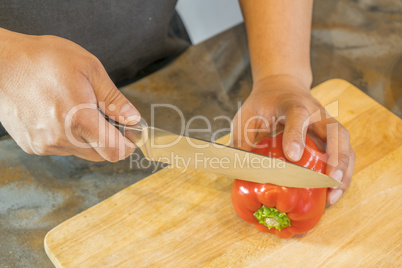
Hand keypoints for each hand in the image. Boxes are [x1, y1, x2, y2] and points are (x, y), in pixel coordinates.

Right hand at [0, 29, 138, 161]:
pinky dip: (69, 136)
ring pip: (81, 151)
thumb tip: (133, 118)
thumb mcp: (89, 69)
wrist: (1, 62)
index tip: (131, 136)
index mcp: (80, 121)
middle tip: (107, 117)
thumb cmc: (45, 60)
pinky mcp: (32, 145)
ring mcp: (45, 145)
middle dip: (110, 140)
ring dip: (88, 137)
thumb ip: (114, 98)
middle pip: (100, 154)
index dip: (127, 146)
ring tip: (78, 109)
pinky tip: (61, 114)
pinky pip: (62, 148)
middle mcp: (62, 139)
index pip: (114, 151)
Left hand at [231, 75, 354, 203]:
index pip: (298, 115)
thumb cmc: (262, 103)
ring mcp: (326, 124)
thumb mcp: (246, 116)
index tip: (292, 156)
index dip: (296, 135)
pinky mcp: (330, 135)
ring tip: (332, 196)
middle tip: (328, 183)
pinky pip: (343, 153)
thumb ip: (242, 140)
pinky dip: (341, 174)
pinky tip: (332, 191)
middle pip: (336, 132)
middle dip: (337, 159)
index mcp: (291, 104)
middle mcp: (315, 112)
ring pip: (345, 145)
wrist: (281, 86)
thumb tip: (240, 171)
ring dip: (343, 172)